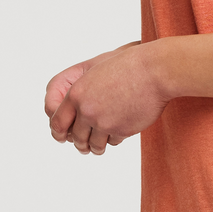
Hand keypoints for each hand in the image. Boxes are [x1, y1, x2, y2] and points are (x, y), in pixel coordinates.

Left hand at [44, 41, 169, 155]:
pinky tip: (119, 129)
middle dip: (79, 142)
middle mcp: (87, 110)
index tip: (62, 136)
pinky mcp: (121, 130)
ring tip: (99, 145)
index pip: (57, 122)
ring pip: (93, 145)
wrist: (155, 71)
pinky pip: (112, 142)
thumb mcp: (96, 69)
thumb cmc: (128, 65)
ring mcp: (104, 122)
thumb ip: (79, 88)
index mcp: (76, 93)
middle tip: (83, 145)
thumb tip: (71, 108)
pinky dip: (114, 138)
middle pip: (75, 137)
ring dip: (96, 146)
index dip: (58, 132)